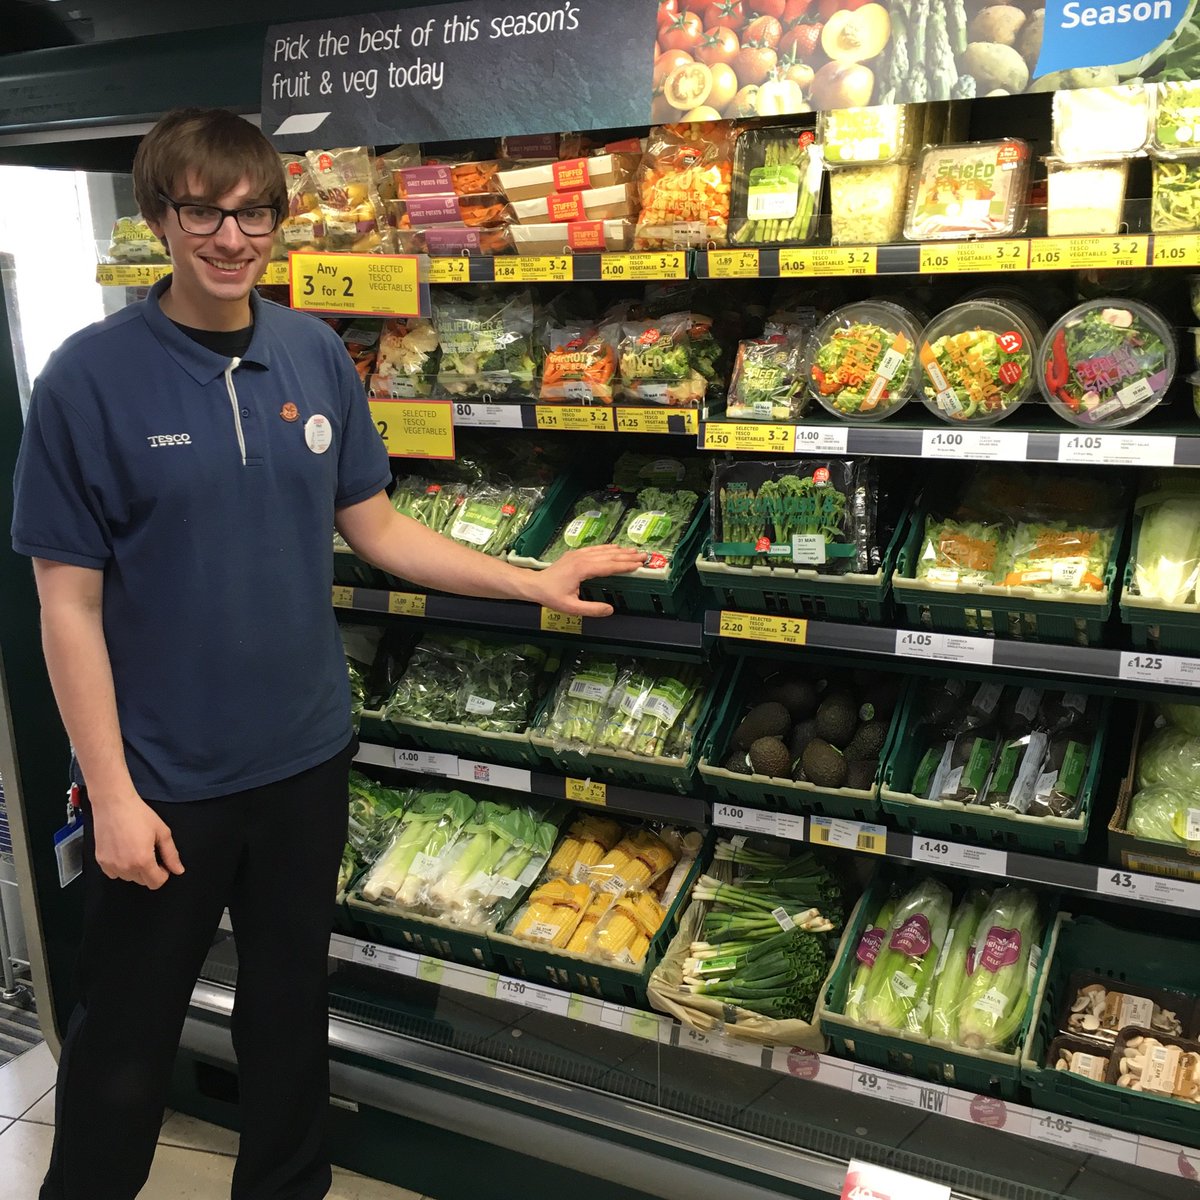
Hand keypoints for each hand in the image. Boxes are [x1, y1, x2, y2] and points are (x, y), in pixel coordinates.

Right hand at [92, 793, 184, 889]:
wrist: (113, 804)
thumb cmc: (138, 814)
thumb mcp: (162, 832)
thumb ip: (171, 854)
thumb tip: (178, 870)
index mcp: (142, 861)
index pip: (156, 883)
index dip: (163, 874)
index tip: (162, 862)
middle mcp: (125, 867)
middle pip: (143, 881)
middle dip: (150, 871)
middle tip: (149, 851)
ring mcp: (111, 865)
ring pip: (128, 878)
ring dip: (135, 869)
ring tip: (136, 849)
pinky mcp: (100, 861)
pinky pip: (114, 873)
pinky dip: (120, 867)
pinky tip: (124, 851)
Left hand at [527, 544, 647, 616]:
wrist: (534, 585)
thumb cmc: (551, 596)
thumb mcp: (571, 607)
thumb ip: (592, 609)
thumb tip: (610, 610)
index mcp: (583, 570)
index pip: (609, 566)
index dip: (625, 565)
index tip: (639, 565)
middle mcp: (582, 558)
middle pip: (609, 556)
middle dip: (628, 556)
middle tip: (644, 556)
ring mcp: (578, 554)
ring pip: (603, 550)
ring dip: (620, 550)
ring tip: (635, 551)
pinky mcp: (575, 554)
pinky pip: (595, 549)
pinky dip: (608, 548)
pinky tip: (615, 547)